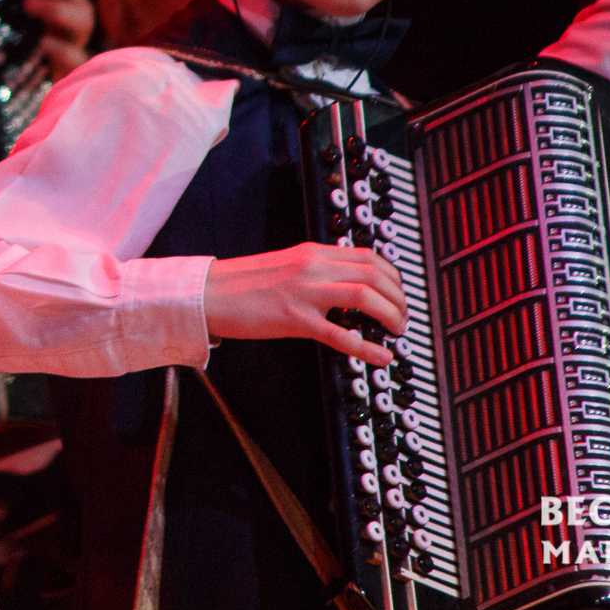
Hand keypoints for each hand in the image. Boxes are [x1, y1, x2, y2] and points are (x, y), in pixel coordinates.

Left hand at [0, 0, 94, 77]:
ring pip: (82, 17)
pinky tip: (42, 42)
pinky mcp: (71, 68)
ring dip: (56, 7)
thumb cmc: (35, 20)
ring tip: (28, 1)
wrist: (30, 77)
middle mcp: (73, 7)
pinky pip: (76, 58)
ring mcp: (74, 38)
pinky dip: (61, 49)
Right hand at [203, 242, 407, 366]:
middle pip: (374, 274)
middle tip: (402, 317)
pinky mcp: (294, 318)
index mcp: (312, 253)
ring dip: (390, 315)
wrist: (207, 292)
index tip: (398, 293)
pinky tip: (380, 356)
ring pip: (364, 296)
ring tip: (395, 331)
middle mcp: (312, 266)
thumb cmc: (241, 285)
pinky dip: (367, 347)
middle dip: (398, 297)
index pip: (367, 256)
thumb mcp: (285, 266)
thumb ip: (315, 271)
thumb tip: (345, 285)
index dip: (393, 276)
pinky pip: (339, 333)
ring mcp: (304, 292)